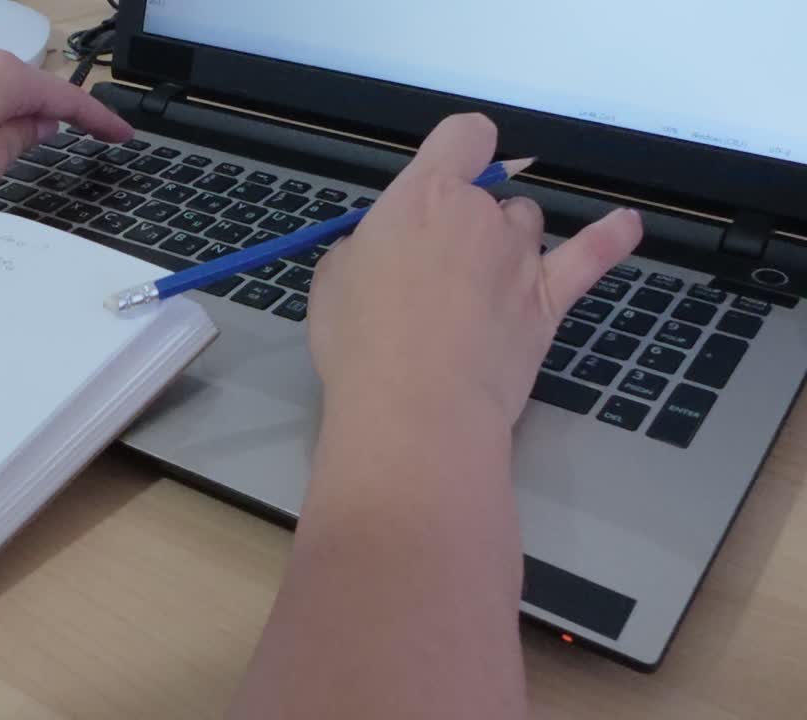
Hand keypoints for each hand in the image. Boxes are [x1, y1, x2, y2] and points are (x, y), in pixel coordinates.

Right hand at [308, 113, 642, 424]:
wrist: (416, 408)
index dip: (459, 150)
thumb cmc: (362, 345)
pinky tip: (625, 226)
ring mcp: (520, 257)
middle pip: (489, 195)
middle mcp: (479, 215)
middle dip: (466, 222)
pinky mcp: (548, 300)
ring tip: (480, 284)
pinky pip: (591, 255)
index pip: (463, 137)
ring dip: (508, 242)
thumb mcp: (333, 280)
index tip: (447, 173)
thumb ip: (364, 248)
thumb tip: (380, 251)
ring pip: (526, 225)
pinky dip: (610, 238)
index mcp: (423, 197)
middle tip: (435, 272)